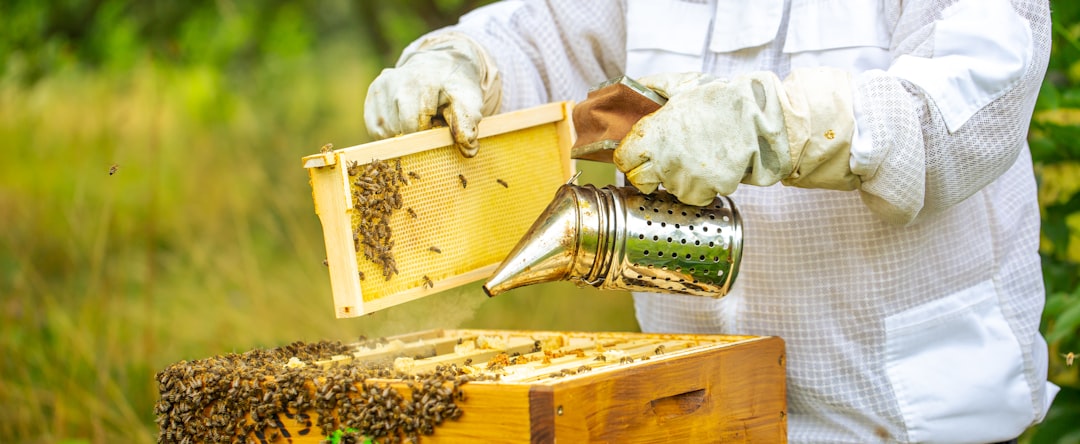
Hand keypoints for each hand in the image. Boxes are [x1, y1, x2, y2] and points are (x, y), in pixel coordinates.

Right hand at [364, 33, 500, 156]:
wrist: (440, 63)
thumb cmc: (455, 86)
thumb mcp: (469, 101)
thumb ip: (468, 124)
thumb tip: (468, 150)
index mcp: (423, 81)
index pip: (417, 126)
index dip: (429, 135)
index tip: (439, 127)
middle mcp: (397, 79)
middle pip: (401, 130)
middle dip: (417, 134)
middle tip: (431, 122)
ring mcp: (382, 85)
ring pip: (386, 131)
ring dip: (404, 134)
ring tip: (419, 119)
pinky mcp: (373, 92)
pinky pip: (376, 128)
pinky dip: (391, 132)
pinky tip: (404, 120)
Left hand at [613, 69, 859, 205]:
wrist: (758, 119)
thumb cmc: (720, 99)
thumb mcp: (682, 84)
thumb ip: (652, 87)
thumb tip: (631, 88)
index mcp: (652, 135)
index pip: (622, 160)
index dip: (630, 157)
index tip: (639, 154)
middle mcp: (663, 160)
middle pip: (639, 181)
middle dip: (648, 172)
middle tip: (665, 159)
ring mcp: (683, 179)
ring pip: (669, 189)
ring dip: (678, 178)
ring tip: (696, 157)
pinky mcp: (704, 191)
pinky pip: (693, 197)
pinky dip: (700, 187)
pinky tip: (709, 169)